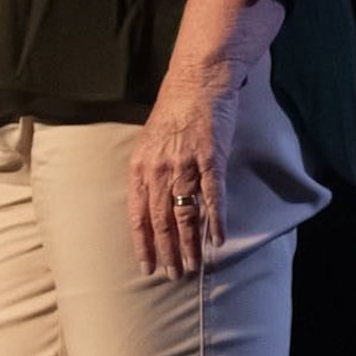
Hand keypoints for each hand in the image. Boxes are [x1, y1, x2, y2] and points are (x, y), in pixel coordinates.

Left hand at [128, 67, 241, 278]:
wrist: (197, 80)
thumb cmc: (173, 110)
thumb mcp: (149, 142)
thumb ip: (149, 172)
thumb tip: (151, 202)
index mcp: (140, 167)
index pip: (137, 215)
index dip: (143, 244)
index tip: (147, 267)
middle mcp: (158, 170)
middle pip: (161, 221)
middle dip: (167, 251)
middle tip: (173, 275)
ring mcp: (185, 165)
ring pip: (185, 214)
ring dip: (189, 244)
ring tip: (192, 266)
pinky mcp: (211, 159)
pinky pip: (212, 197)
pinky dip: (215, 220)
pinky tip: (218, 240)